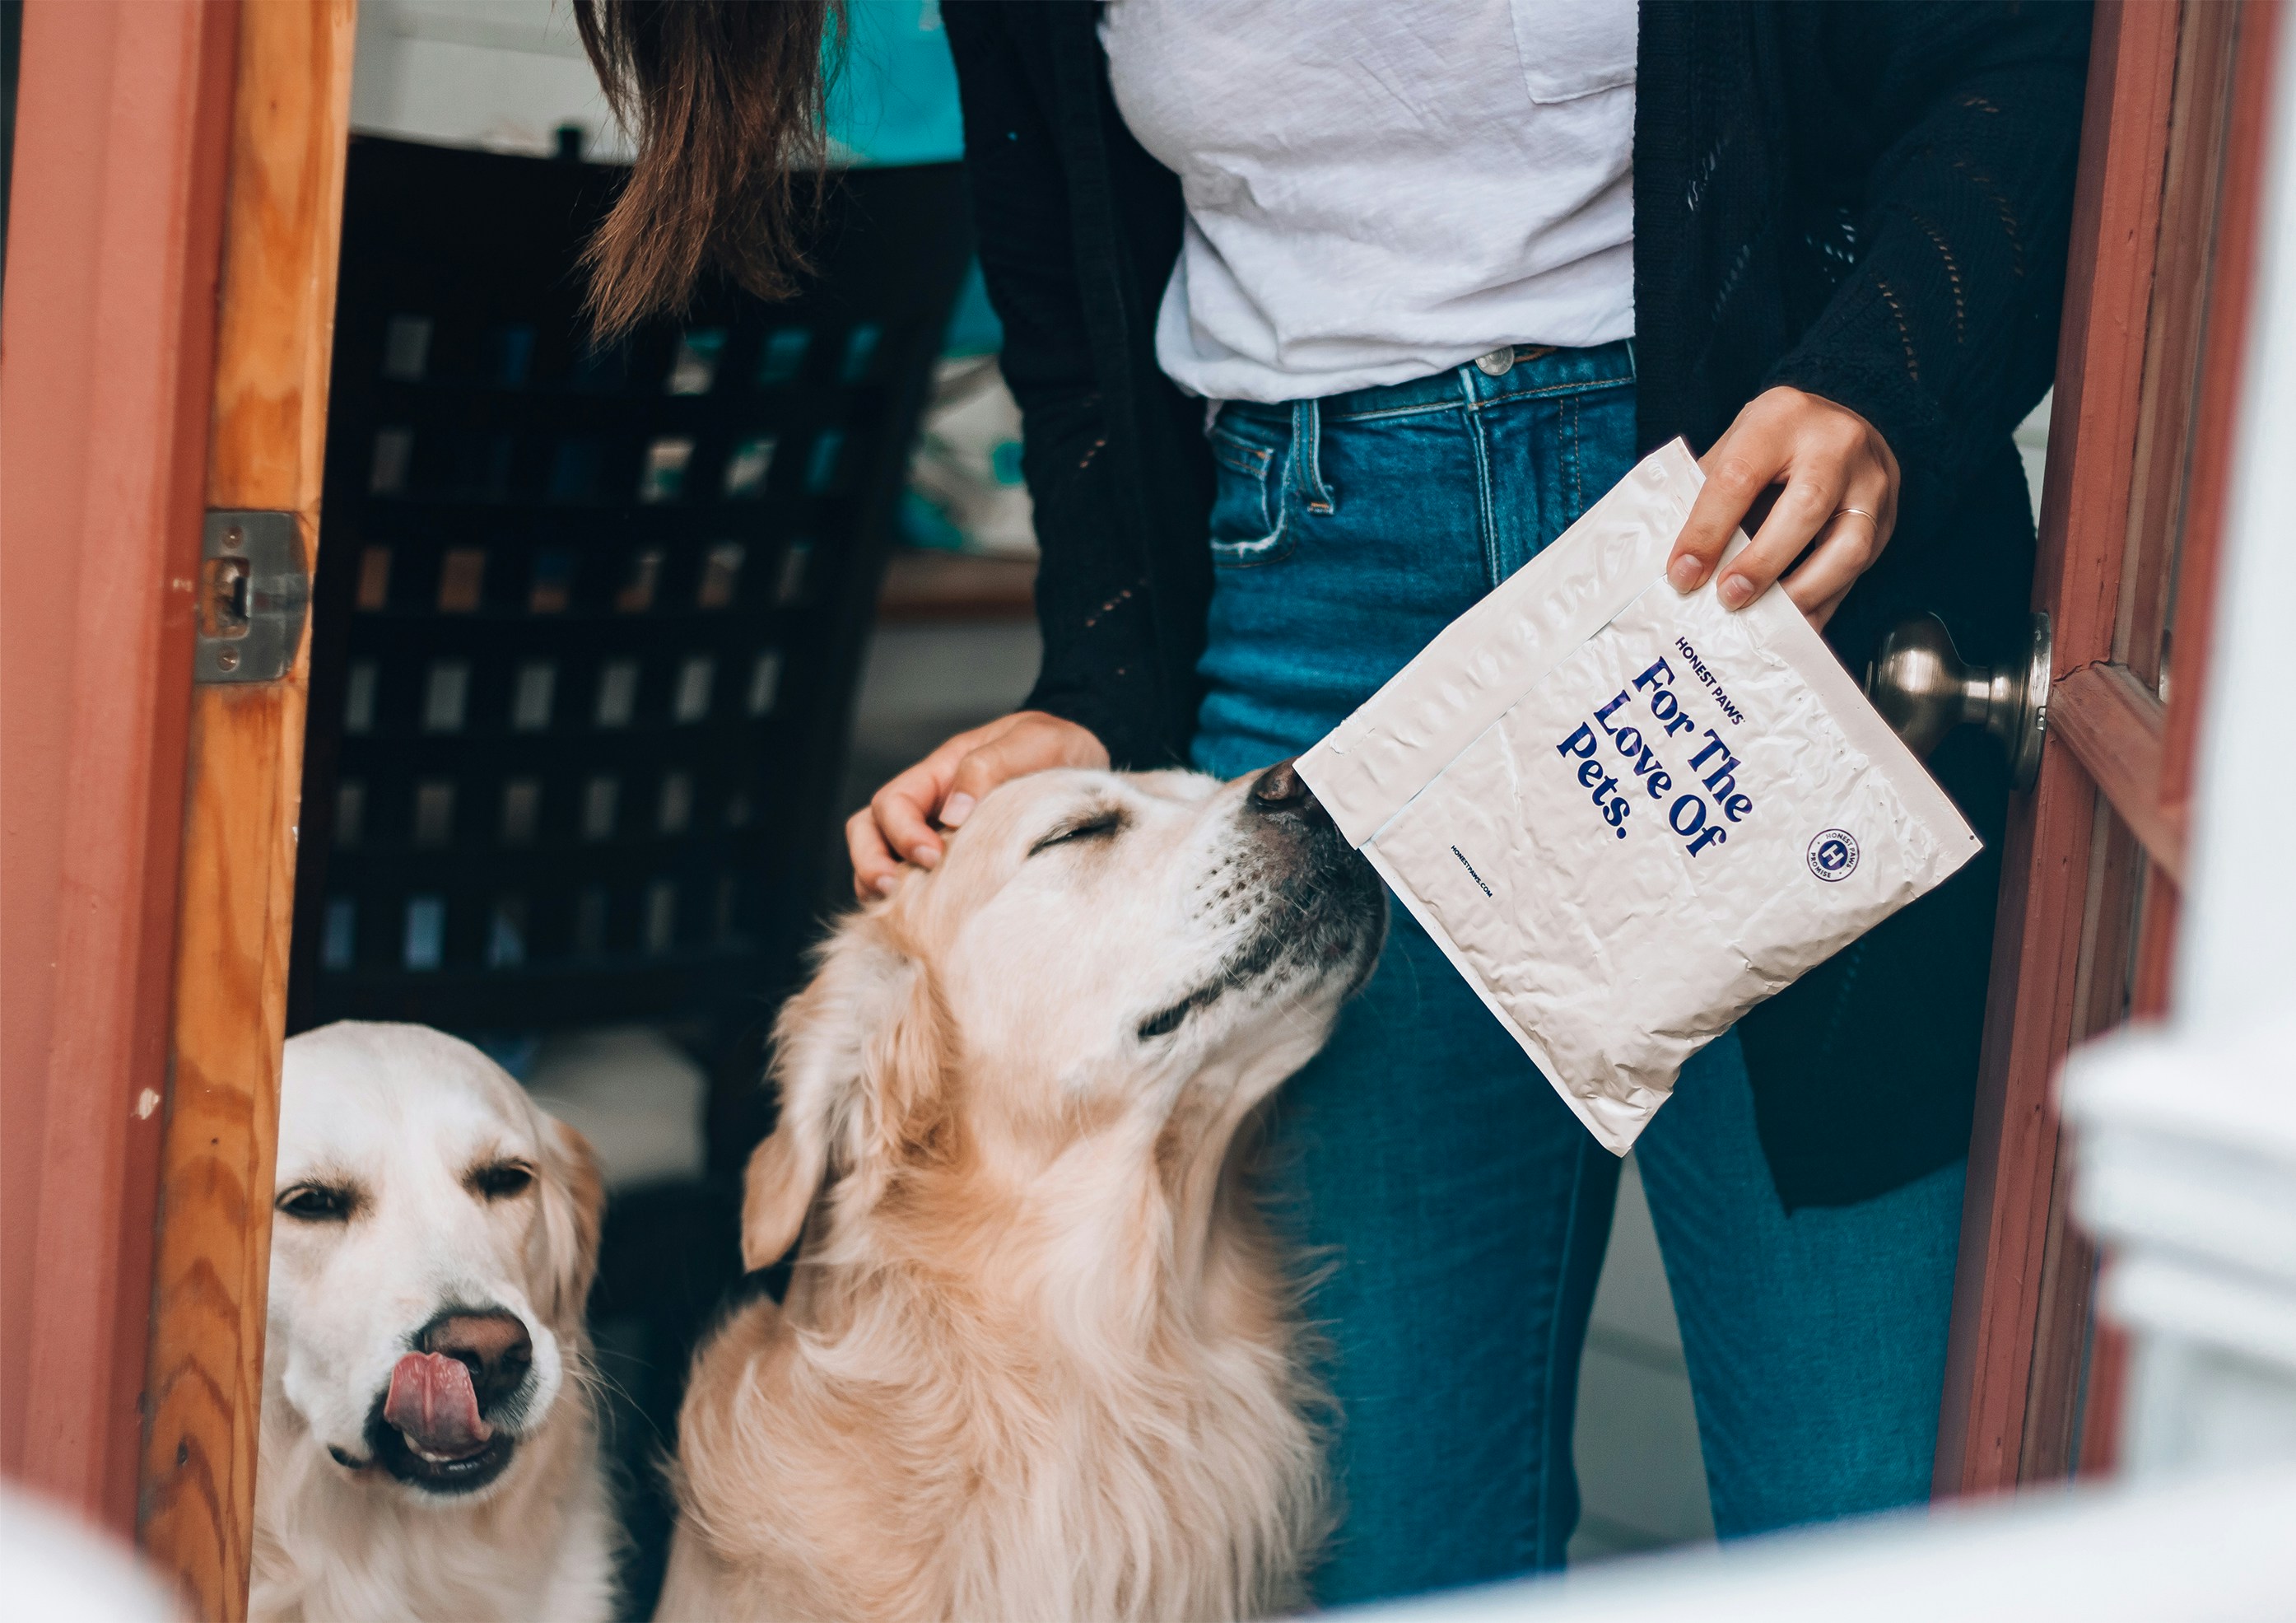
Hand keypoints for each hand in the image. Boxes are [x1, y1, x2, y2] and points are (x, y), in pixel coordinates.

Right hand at [845, 711, 1108, 897]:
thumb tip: (953, 813)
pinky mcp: (958, 867)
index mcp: (941, 773)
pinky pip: (919, 886)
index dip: (901, 832)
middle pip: (868, 832)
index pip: (892, 803)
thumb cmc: (1057, 748)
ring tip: (904, 914)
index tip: (932, 856)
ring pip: (884, 861)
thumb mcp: (1034, 742)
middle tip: (894, 892)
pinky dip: (912, 904)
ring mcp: (939, 836)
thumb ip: (989, 766)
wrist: (1087, 765)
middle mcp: (930, 807)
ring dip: (881, 888)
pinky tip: (931, 922)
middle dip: (870, 863)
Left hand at [1668, 387, 1900, 630]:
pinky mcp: (1887, 519)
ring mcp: (1871, 481)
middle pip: (1805, 507)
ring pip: (1849, 546)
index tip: (1683, 574)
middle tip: (1728, 598)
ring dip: (1803, 592)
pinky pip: (1860, 571)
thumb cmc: (1772, 443)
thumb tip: (1680, 567)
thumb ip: (1707, 496)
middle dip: (1763, 562)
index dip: (1707, 531)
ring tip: (1765, 619)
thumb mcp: (1735, 447)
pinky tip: (1794, 625)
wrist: (1838, 426)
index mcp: (1781, 417)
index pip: (1739, 477)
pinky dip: (1824, 603)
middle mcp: (1837, 442)